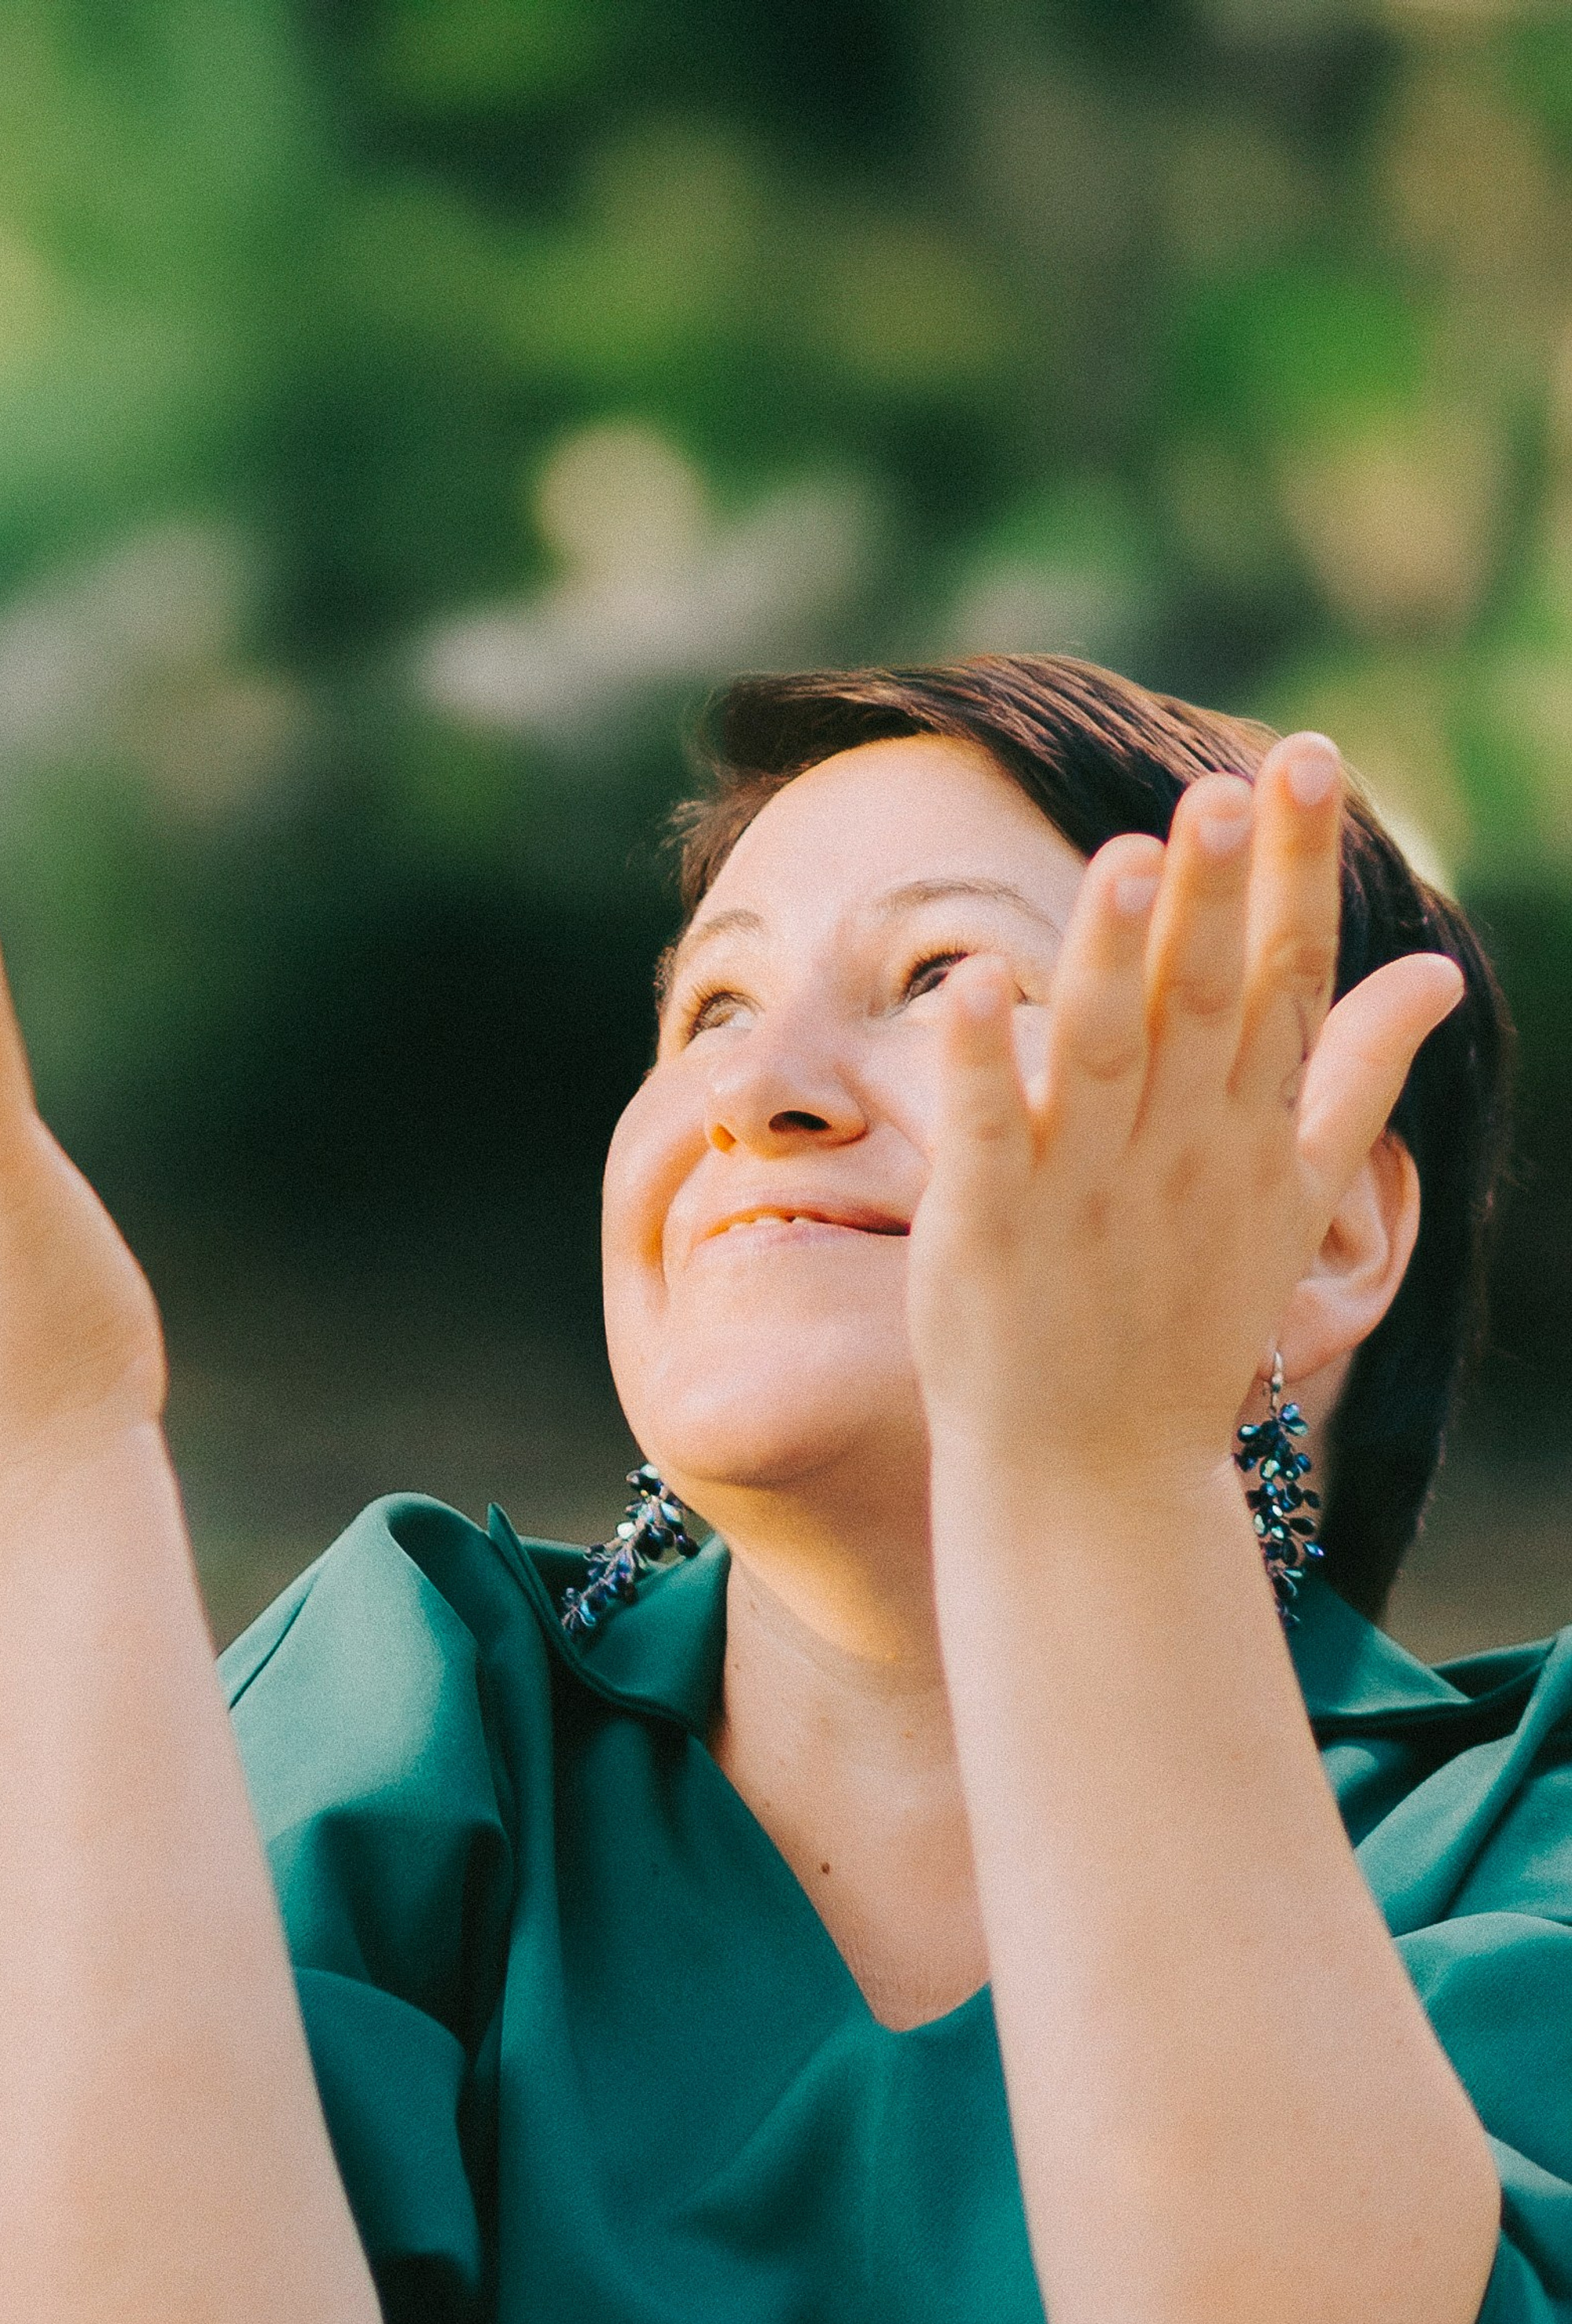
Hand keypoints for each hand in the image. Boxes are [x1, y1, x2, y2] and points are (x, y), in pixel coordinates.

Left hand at [904, 733, 1462, 1493]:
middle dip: (1218, 893)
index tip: (1306, 761)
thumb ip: (1353, 1079)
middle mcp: (1177, 1150)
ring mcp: (1082, 1188)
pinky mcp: (988, 1227)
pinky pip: (984, 1130)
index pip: (1287, 979)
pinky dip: (983, 1061)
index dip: (1295, 869)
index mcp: (1249, 1132)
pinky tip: (973, 982)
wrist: (1095, 1478)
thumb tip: (1436, 972)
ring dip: (1114, 953)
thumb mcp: (1294, 1205)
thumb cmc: (1184, 1330)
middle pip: (1205, 1000)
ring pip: (1104, 1050)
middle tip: (1226, 787)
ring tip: (1127, 851)